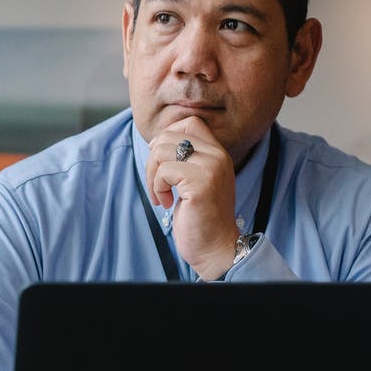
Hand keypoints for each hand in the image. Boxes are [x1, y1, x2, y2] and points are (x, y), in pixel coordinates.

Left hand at [145, 116, 241, 280]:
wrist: (216, 247)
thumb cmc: (199, 217)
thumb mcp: (194, 180)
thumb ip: (184, 159)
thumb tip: (155, 142)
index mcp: (218, 153)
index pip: (189, 123)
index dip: (167, 138)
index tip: (163, 165)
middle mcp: (217, 156)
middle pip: (168, 136)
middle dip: (153, 161)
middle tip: (158, 185)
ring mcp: (210, 168)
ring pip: (161, 151)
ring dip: (152, 177)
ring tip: (162, 196)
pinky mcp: (200, 183)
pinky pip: (164, 172)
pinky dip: (157, 189)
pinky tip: (167, 203)